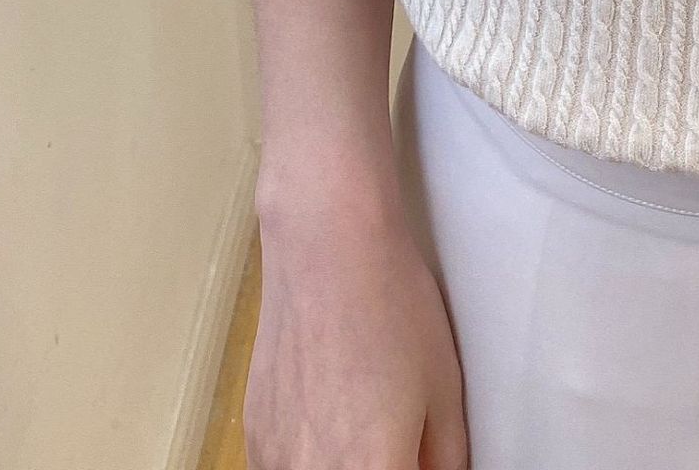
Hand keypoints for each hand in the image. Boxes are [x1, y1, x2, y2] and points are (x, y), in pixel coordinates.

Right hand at [246, 191, 469, 469]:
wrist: (327, 249)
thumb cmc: (392, 308)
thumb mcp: (444, 391)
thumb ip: (444, 458)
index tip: (418, 458)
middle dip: (385, 467)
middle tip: (401, 439)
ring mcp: (276, 460)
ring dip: (344, 465)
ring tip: (366, 428)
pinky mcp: (255, 437)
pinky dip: (313, 460)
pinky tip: (332, 421)